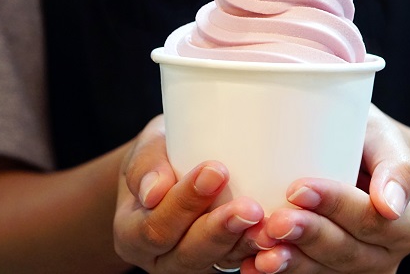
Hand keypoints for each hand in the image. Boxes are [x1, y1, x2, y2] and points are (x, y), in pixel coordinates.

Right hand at [114, 115, 265, 272]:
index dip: (184, 204)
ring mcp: (193, 263)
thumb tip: (154, 190)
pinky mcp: (222, 261)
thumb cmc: (161, 152)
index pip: (154, 227)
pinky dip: (260, 249)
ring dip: (245, 243)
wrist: (174, 168)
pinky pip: (241, 260)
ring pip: (219, 262)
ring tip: (268, 223)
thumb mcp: (147, 147)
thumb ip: (146, 164)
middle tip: (249, 207)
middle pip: (187, 253)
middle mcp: (161, 257)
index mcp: (131, 231)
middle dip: (219, 230)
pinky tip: (278, 234)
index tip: (216, 171)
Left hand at [244, 105, 409, 272]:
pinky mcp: (327, 272)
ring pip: (323, 271)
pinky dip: (278, 272)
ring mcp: (355, 269)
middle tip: (275, 221)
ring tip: (260, 248)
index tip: (298, 189)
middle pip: (347, 252)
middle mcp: (385, 254)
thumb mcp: (384, 137)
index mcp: (409, 222)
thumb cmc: (363, 137)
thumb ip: (397, 167)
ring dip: (290, 262)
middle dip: (309, 236)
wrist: (348, 154)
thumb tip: (390, 207)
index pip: (373, 220)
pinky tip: (253, 264)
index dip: (336, 207)